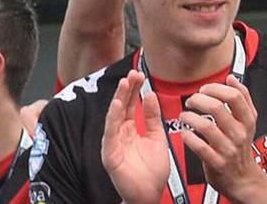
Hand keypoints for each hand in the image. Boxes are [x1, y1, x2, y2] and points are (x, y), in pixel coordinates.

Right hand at [100, 74, 172, 203]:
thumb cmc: (152, 170)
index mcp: (131, 130)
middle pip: (121, 108)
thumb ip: (153, 117)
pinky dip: (113, 119)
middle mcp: (120, 135)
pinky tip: (117, 105)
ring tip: (124, 84)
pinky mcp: (111, 155)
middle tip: (132, 74)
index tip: (139, 75)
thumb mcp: (156, 137)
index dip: (134, 90)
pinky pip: (110, 134)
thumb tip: (150, 95)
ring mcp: (114, 144)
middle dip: (126, 90)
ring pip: (113, 118)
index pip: (130, 105)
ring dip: (118, 100)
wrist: (151, 194)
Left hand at [179, 79, 263, 192]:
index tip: (205, 89)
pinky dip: (188, 137)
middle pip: (217, 107)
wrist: (242, 178)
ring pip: (206, 126)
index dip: (215, 88)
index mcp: (247, 120)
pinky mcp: (216, 161)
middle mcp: (238, 132)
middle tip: (191, 101)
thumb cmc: (241, 148)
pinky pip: (199, 146)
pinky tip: (185, 133)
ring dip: (190, 117)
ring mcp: (228, 148)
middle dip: (199, 100)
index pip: (234, 96)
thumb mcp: (248, 121)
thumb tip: (232, 78)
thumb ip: (242, 98)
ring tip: (184, 116)